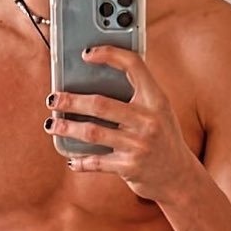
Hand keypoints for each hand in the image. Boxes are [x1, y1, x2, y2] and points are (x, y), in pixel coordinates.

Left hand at [45, 47, 198, 201]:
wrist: (179, 177)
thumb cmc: (162, 138)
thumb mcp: (159, 112)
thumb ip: (137, 96)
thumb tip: (94, 81)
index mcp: (156, 100)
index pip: (134, 66)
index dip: (109, 54)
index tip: (86, 54)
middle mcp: (149, 120)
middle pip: (101, 104)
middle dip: (71, 101)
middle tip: (53, 99)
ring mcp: (139, 145)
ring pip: (92, 132)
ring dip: (67, 128)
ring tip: (52, 124)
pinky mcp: (130, 167)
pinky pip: (97, 162)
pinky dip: (80, 161)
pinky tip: (71, 159)